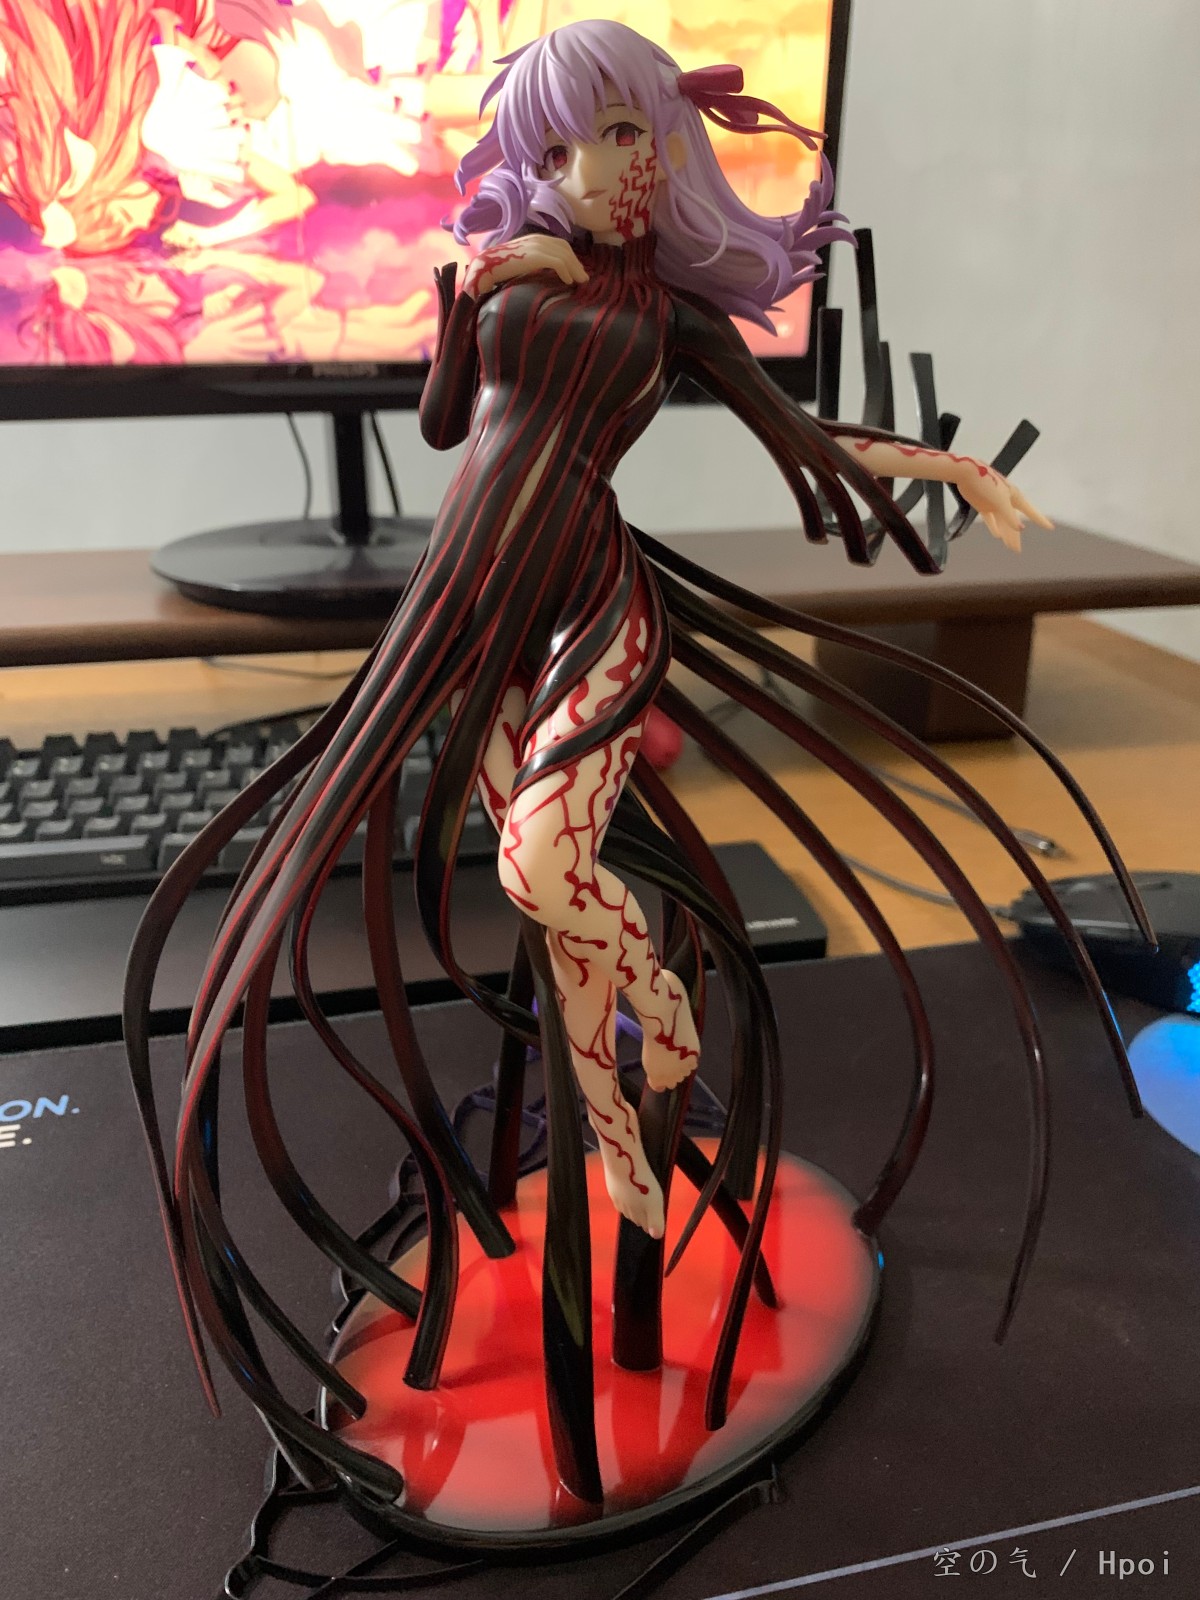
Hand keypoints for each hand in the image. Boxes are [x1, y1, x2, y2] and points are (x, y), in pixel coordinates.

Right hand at [463, 235, 587, 297]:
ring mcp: (536, 246)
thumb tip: (543, 272)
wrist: (485, 266)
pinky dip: (566, 271)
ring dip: (575, 269)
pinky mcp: (536, 256)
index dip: (571, 257)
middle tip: (584, 277)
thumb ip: (532, 262)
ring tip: (580, 281)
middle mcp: (537, 239)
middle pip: (564, 248)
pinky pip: (558, 262)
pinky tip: (568, 281)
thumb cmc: (499, 267)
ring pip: (564, 255)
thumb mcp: (520, 261)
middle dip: (576, 263)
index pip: (559, 244)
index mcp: (534, 239)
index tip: (576, 270)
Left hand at [954, 460, 1052, 552]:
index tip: (1050, 527)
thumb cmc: (985, 481)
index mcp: (1014, 496)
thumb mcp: (1000, 500)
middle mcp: (1006, 500)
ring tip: (1009, 547)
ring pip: (1002, 522)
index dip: (1040, 520)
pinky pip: (990, 519)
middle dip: (1015, 536)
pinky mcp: (983, 504)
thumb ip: (1009, 516)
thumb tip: (1020, 529)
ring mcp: (994, 503)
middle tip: (1017, 550)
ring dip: (1005, 534)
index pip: (1031, 511)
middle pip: (1013, 522)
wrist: (966, 472)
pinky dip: (993, 527)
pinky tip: (997, 535)